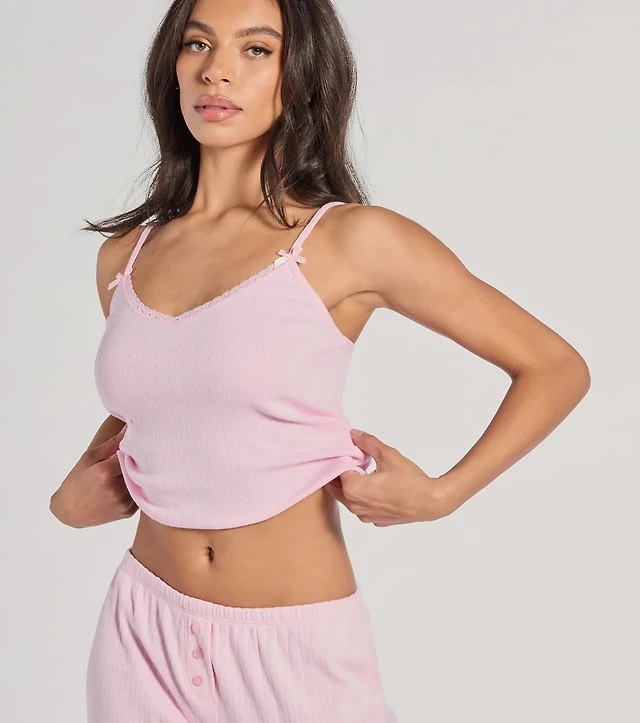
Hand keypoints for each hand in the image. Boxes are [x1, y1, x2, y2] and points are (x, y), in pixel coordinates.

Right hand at [50, 426, 138, 527]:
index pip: (131, 453)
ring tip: (130, 469)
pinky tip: (128, 483)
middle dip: (138, 460)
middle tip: (136, 455)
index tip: (136, 441)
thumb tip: (129, 428)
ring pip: (141, 480)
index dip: (135, 446)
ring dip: (139, 473)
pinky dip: (137, 486)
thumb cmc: (76, 482)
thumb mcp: (89, 458)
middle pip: (139, 467)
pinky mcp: (129, 511)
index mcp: (105, 472)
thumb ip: (112, 443)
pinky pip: (140, 493)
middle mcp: (117, 489)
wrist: (70, 512)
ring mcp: (124, 502)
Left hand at [324, 429, 451, 525]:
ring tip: (366, 472)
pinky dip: (364, 497)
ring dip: (351, 486)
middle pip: (337, 487)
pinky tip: (377, 487)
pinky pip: (362, 507)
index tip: (349, 452)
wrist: (431, 503)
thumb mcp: (387, 454)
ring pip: (348, 499)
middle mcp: (354, 506)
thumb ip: (367, 442)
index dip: (342, 459)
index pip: (336, 471)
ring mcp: (365, 516)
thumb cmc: (410, 480)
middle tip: (353, 461)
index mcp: (353, 489)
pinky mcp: (375, 521)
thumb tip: (354, 434)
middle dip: (341, 475)